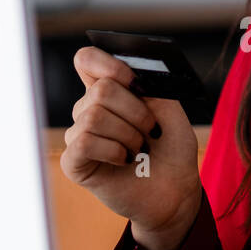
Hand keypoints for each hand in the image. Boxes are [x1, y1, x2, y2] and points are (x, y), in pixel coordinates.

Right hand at [62, 46, 201, 249]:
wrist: (176, 189)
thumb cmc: (171, 148)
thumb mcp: (169, 108)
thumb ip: (149, 85)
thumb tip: (130, 74)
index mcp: (110, 90)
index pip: (87, 59)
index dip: (108, 64)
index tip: (135, 81)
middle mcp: (89, 109)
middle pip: (100, 90)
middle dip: (136, 111)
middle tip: (151, 131)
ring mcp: (79, 135)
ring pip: (94, 117)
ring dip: (128, 135)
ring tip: (140, 149)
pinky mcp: (74, 162)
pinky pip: (84, 143)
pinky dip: (113, 151)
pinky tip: (125, 160)